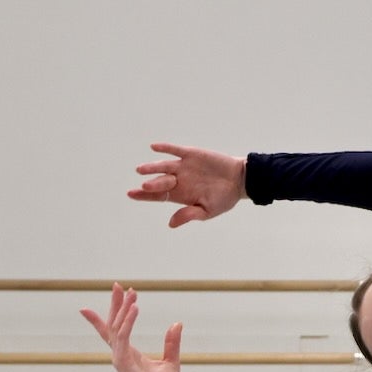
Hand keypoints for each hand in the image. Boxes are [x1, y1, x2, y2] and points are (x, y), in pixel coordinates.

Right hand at [79, 283, 182, 371]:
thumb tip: (177, 323)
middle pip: (112, 324)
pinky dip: (128, 321)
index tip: (108, 299)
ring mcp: (119, 358)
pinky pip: (123, 337)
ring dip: (123, 308)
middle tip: (118, 285)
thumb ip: (172, 343)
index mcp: (128, 353)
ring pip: (117, 327)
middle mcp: (121, 354)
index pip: (113, 331)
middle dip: (115, 304)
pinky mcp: (123, 362)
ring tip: (131, 292)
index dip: (108, 315)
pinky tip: (135, 308)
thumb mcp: (171, 360)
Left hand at [129, 143, 247, 227]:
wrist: (240, 180)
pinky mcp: (191, 155)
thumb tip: (171, 224)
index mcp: (181, 195)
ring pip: (164, 166)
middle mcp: (179, 180)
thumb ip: (189, 214)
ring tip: (141, 170)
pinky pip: (175, 150)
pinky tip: (154, 147)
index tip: (131, 194)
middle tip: (145, 187)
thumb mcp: (207, 210)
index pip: (158, 195)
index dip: (144, 195)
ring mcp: (184, 167)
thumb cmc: (224, 198)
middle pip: (160, 181)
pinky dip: (165, 148)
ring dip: (152, 167)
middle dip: (152, 184)